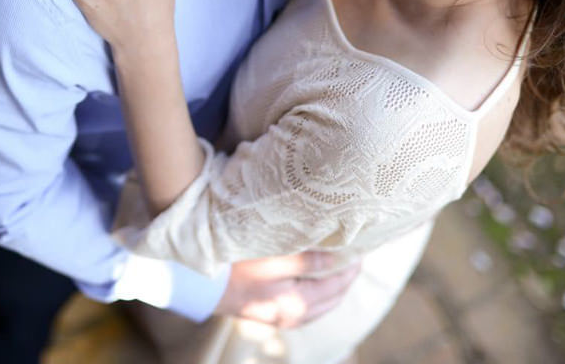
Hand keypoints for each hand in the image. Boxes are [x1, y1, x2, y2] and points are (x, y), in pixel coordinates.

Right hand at [215, 253, 361, 328]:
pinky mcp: (272, 313)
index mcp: (298, 303)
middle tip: (353, 255)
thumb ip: (307, 260)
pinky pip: (307, 307)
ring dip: (332, 286)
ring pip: (321, 304)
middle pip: (333, 298)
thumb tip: (337, 260)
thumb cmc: (237, 267)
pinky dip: (318, 293)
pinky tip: (315, 281)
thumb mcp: (273, 259)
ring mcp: (283, 317)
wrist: (203, 286)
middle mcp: (294, 315)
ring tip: (338, 264)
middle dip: (345, 277)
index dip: (351, 267)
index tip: (361, 249)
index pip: (337, 285)